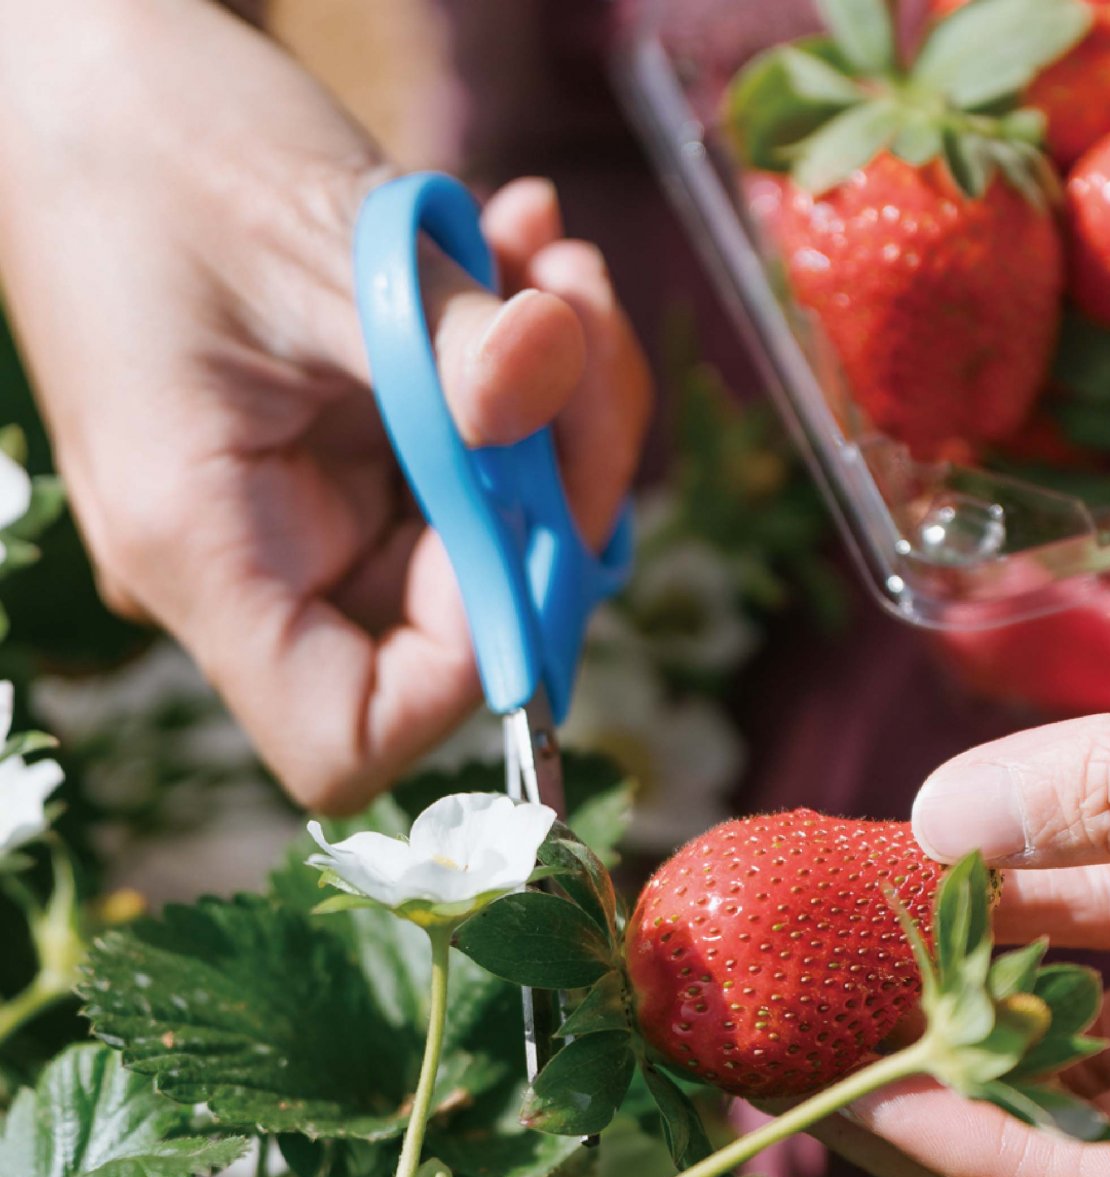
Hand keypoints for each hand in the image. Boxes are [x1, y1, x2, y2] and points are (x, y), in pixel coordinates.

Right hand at [0, 0, 649, 810]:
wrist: (92, 70)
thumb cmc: (156, 146)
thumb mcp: (318, 238)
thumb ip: (449, 340)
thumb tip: (561, 380)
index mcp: (207, 551)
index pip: (352, 736)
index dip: (476, 663)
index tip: (533, 515)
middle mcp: (258, 558)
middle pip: (457, 626)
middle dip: (556, 481)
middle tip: (580, 324)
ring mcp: (309, 510)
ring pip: (488, 534)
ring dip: (555, 405)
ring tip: (550, 267)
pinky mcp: (349, 453)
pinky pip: (470, 453)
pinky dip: (518, 363)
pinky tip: (519, 249)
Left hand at [818, 565, 1109, 1176]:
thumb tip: (934, 819)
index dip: (996, 1167)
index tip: (857, 1106)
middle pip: (1101, 1102)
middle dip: (949, 1068)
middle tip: (801, 1028)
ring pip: (1103, 993)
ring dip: (974, 962)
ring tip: (832, 929)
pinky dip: (1033, 874)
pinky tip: (927, 840)